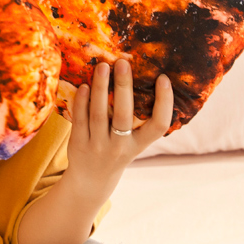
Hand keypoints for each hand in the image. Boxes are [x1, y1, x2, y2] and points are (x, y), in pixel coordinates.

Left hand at [66, 60, 173, 193]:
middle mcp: (120, 147)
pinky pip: (80, 119)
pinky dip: (82, 101)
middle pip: (124, 115)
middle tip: (123, 63)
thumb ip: (137, 118)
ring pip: (99, 114)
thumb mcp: (133, 142)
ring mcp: (98, 146)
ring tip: (102, 66)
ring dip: (100, 88)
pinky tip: (84, 85)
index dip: (164, 102)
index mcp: (139, 144)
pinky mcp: (79, 144)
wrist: (92, 180)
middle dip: (124, 87)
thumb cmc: (117, 151)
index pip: (159, 125)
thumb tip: (138, 76)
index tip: (163, 78)